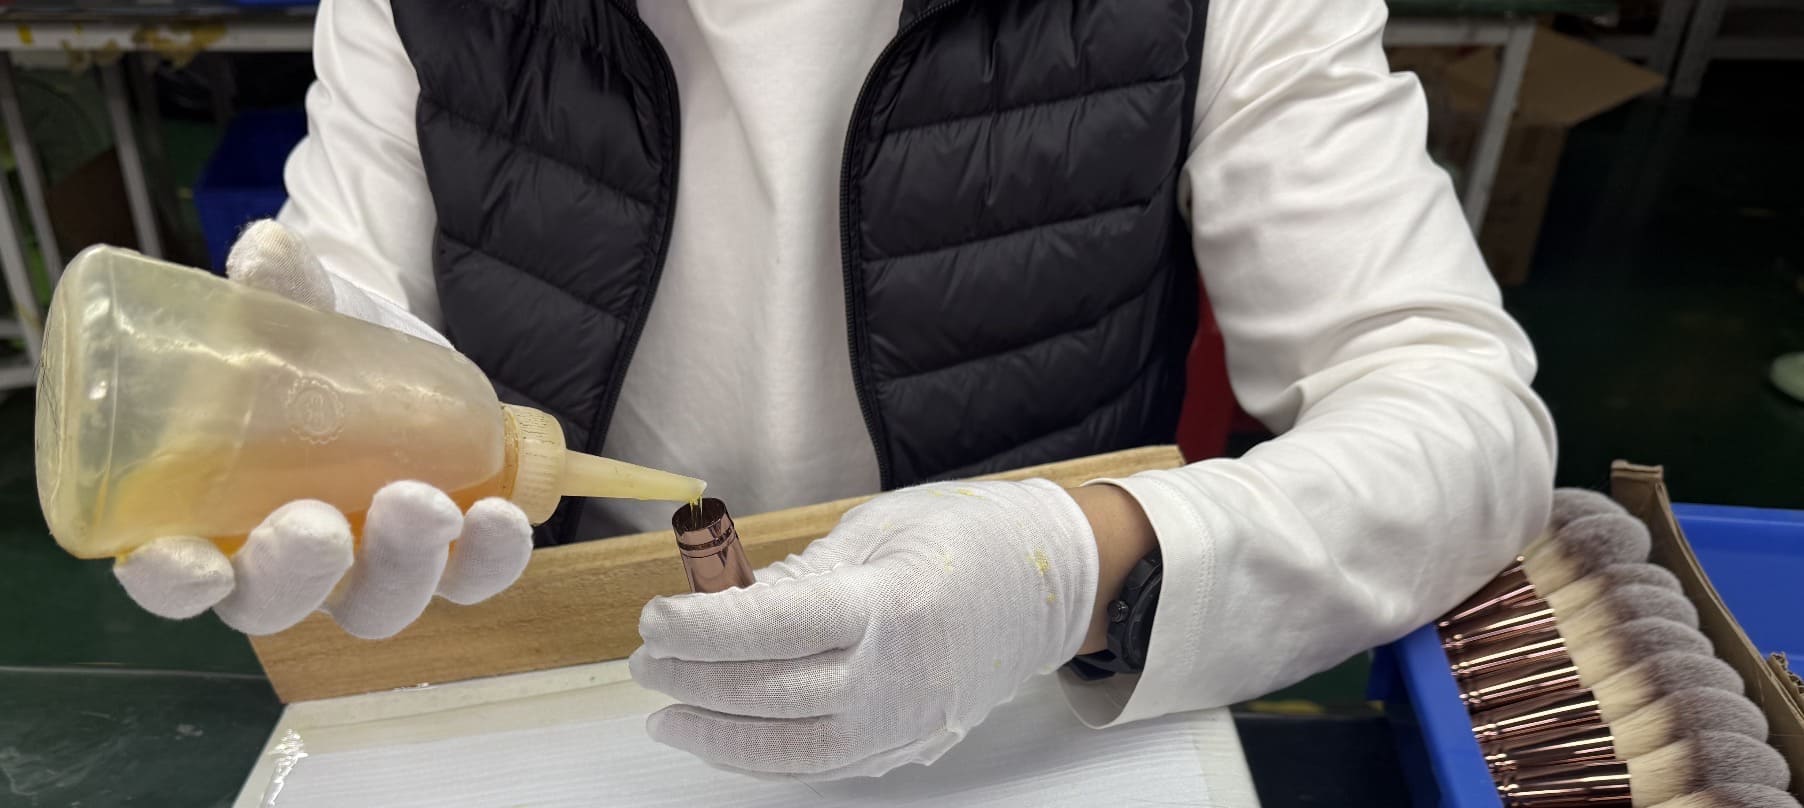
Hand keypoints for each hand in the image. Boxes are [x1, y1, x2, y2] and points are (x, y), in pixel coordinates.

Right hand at [112, 221, 532, 638]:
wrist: (392, 354)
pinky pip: (465, 580)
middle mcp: (280, 563)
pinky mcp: (440, 560)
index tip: (195, 564)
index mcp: (209, 517)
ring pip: (374, 604)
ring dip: (402, 566)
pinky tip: (503, 518)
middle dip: (299, 575)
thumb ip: (280, 292)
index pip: (173, 579)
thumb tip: (266, 252)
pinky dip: (486, 560)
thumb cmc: (311, 352)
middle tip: (321, 526)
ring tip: (432, 507)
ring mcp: (362, 570)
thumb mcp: (295, 318)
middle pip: (276, 603)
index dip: (175, 586)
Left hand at [630, 479, 1099, 778]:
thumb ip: (802, 574)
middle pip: (775, 695)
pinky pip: (826, 764)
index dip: (704, 629)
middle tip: (646, 662)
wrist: (1052, 585)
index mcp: (893, 602)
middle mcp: (903, 673)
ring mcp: (911, 719)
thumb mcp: (880, 526)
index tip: (654, 620)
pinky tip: (725, 736)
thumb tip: (726, 607)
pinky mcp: (913, 743)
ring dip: (719, 737)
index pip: (778, 628)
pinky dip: (766, 757)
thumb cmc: (970, 539)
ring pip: (795, 750)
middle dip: (695, 681)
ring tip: (668, 714)